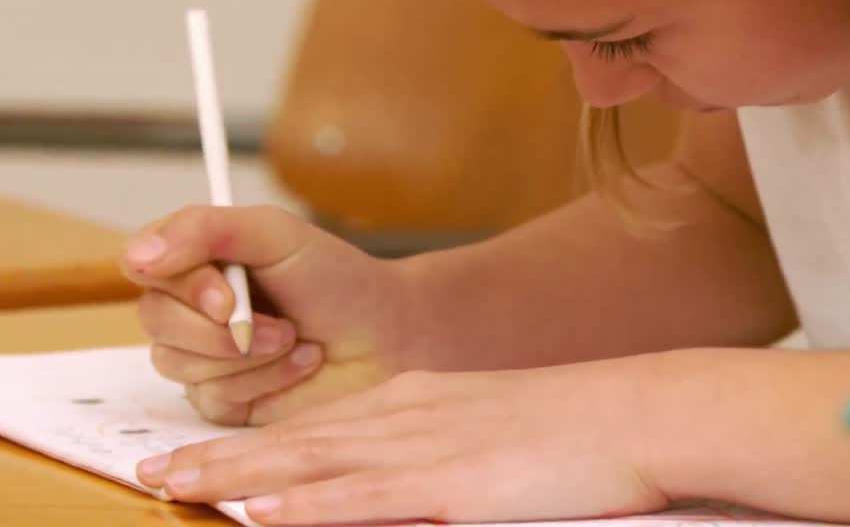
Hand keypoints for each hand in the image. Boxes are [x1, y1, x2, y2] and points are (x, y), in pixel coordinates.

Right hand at [122, 205, 414, 425]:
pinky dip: (261, 380)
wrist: (388, 336)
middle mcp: (193, 307)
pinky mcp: (223, 400)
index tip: (226, 295)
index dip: (181, 282)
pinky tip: (299, 364)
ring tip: (296, 339)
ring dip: (248, 354)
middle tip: (280, 324)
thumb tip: (136, 255)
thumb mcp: (276, 234)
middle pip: (154, 318)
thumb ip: (206, 229)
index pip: (143, 263)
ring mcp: (204, 356)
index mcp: (200, 259)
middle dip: (217, 327)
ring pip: (177, 362)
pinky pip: (210, 396)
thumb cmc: (337, 280)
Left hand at [135, 356, 668, 524]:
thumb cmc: (577, 428)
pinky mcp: (453, 482)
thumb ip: (441, 452)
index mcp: (419, 403)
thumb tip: (408, 485)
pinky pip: (365, 495)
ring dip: (235, 474)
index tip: (199, 455)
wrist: (636, 410)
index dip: (252, 441)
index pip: (318, 424)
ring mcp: (427, 446)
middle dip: (218, 456)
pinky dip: (307, 501)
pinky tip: (260, 508)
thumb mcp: (493, 429)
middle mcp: (409, 415)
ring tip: (170, 485)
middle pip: (296, 439)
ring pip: (312, 461)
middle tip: (151, 470)